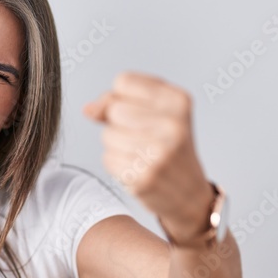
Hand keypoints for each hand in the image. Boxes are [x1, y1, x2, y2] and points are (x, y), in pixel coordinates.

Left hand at [82, 71, 214, 243]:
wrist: (190, 195)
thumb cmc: (168, 148)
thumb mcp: (157, 114)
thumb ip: (118, 102)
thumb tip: (88, 110)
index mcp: (179, 101)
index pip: (123, 82)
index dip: (119, 97)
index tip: (135, 112)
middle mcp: (173, 125)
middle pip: (114, 109)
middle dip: (118, 124)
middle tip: (142, 139)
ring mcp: (159, 153)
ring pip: (107, 135)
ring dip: (117, 146)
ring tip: (141, 155)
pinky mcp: (144, 177)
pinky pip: (107, 159)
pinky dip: (117, 165)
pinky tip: (137, 169)